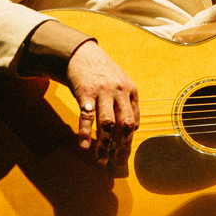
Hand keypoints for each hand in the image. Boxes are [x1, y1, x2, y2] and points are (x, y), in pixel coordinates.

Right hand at [66, 41, 139, 166]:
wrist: (81, 53)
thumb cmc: (102, 72)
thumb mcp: (121, 84)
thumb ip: (127, 105)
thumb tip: (131, 130)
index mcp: (131, 91)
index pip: (134, 121)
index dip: (129, 141)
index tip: (123, 155)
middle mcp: (120, 91)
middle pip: (125, 124)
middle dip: (122, 147)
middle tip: (117, 163)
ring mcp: (103, 91)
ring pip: (107, 123)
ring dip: (104, 145)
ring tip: (101, 160)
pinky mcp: (86, 91)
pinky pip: (87, 115)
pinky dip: (85, 132)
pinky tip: (84, 145)